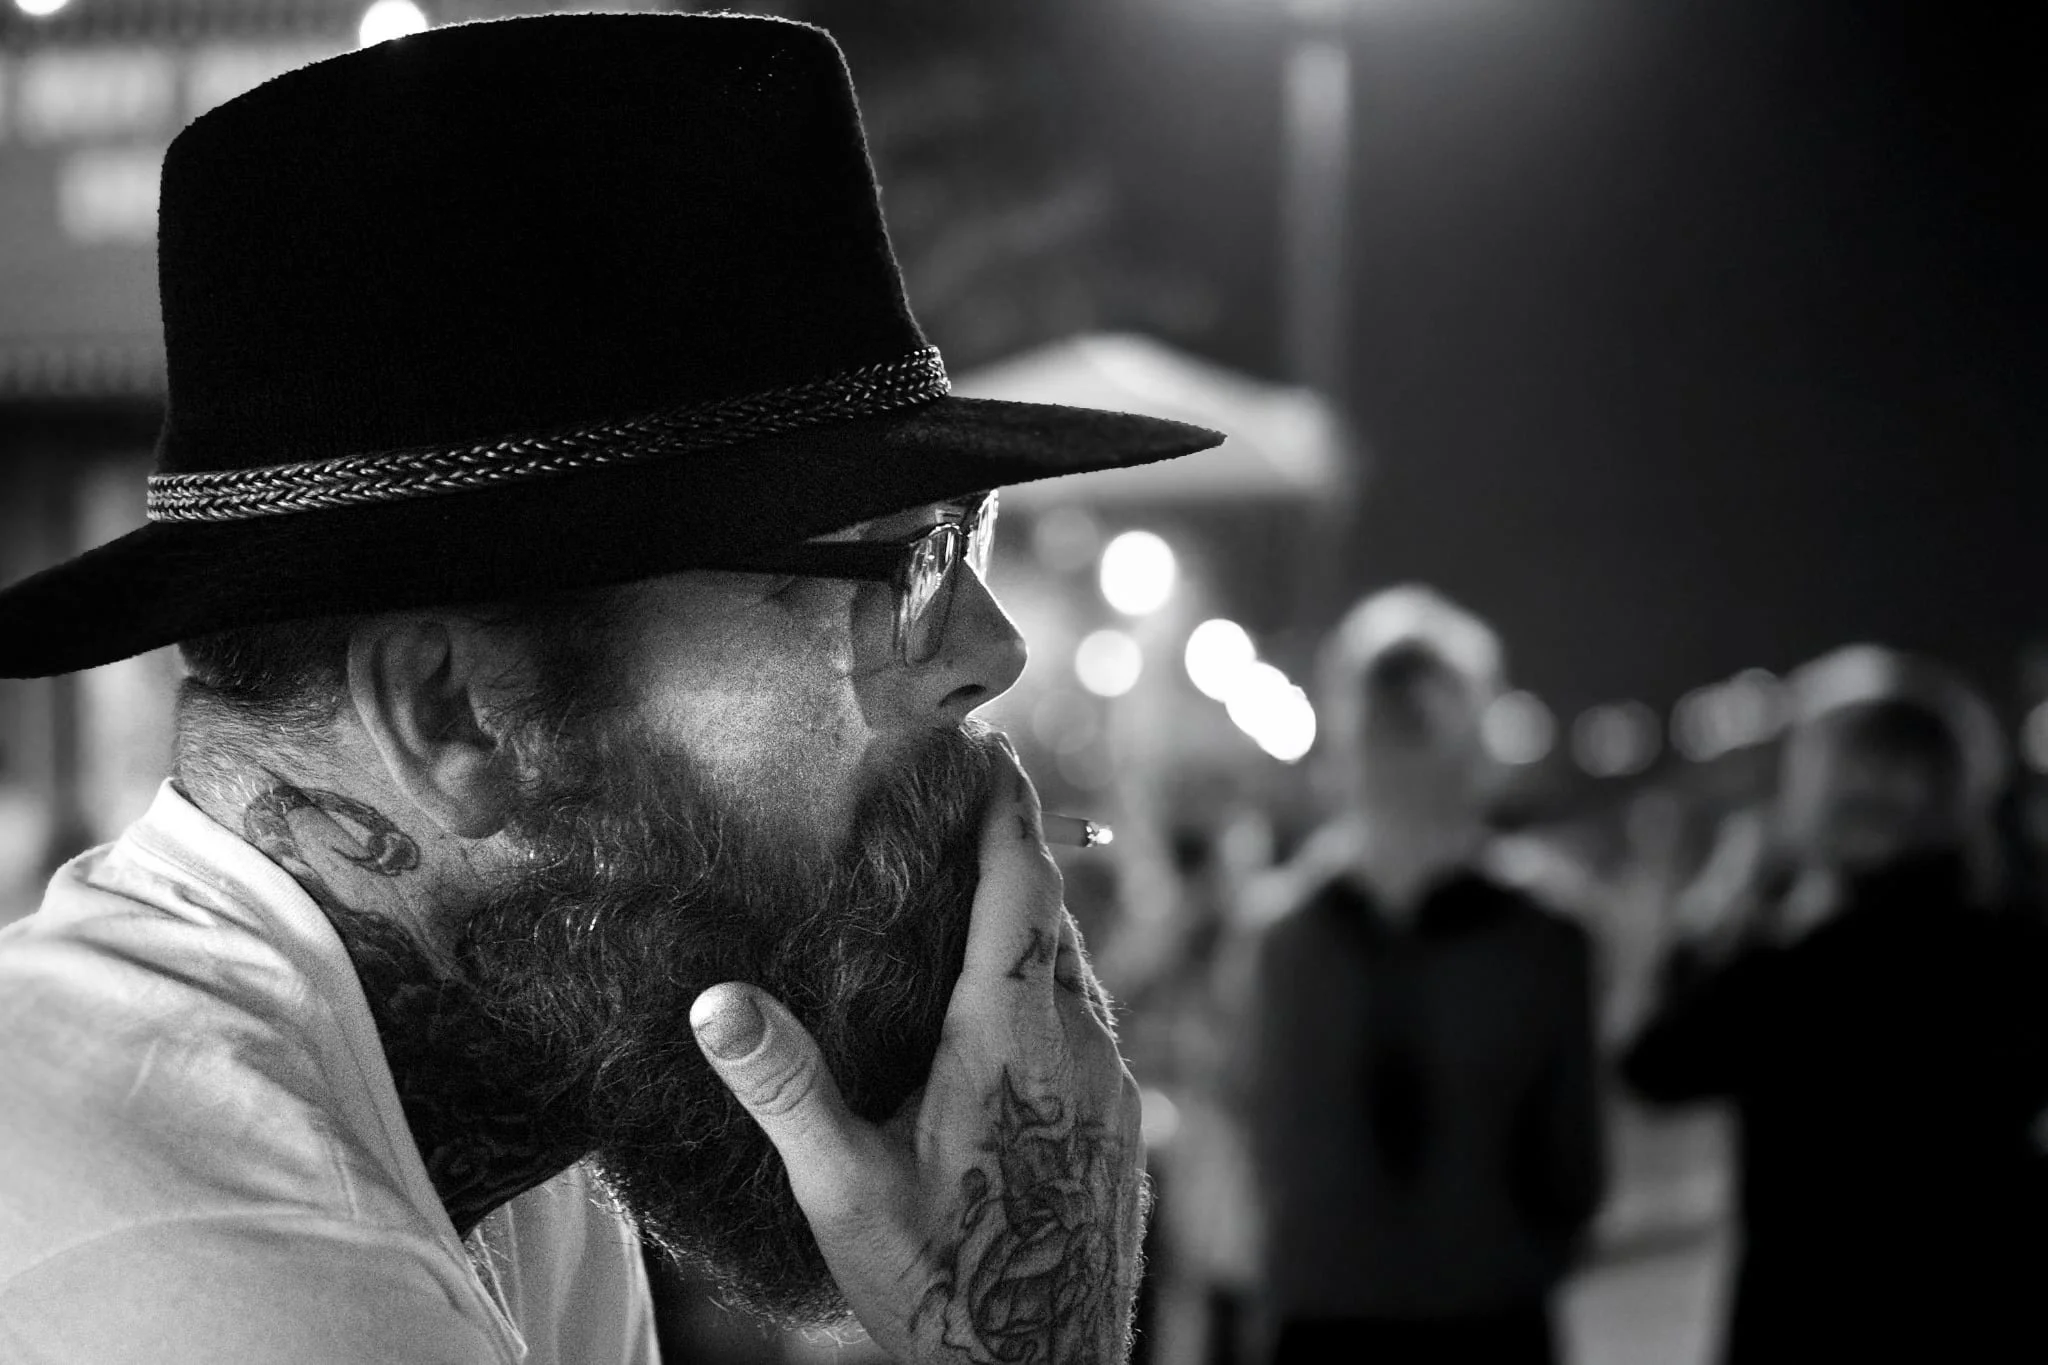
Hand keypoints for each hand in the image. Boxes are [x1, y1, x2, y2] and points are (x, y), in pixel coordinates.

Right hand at [689, 744, 1147, 1363]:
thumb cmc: (946, 1290)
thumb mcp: (847, 1191)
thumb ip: (786, 1088)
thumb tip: (717, 1001)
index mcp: (1013, 1038)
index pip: (1021, 887)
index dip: (1007, 809)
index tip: (992, 747)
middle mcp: (1079, 1045)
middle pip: (1051, 917)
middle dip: (1011, 854)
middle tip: (962, 809)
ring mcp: (1113, 1086)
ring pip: (1075, 970)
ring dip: (1029, 924)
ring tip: (972, 900)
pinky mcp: (1123, 1123)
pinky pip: (1089, 1021)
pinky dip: (1047, 985)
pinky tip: (1003, 1015)